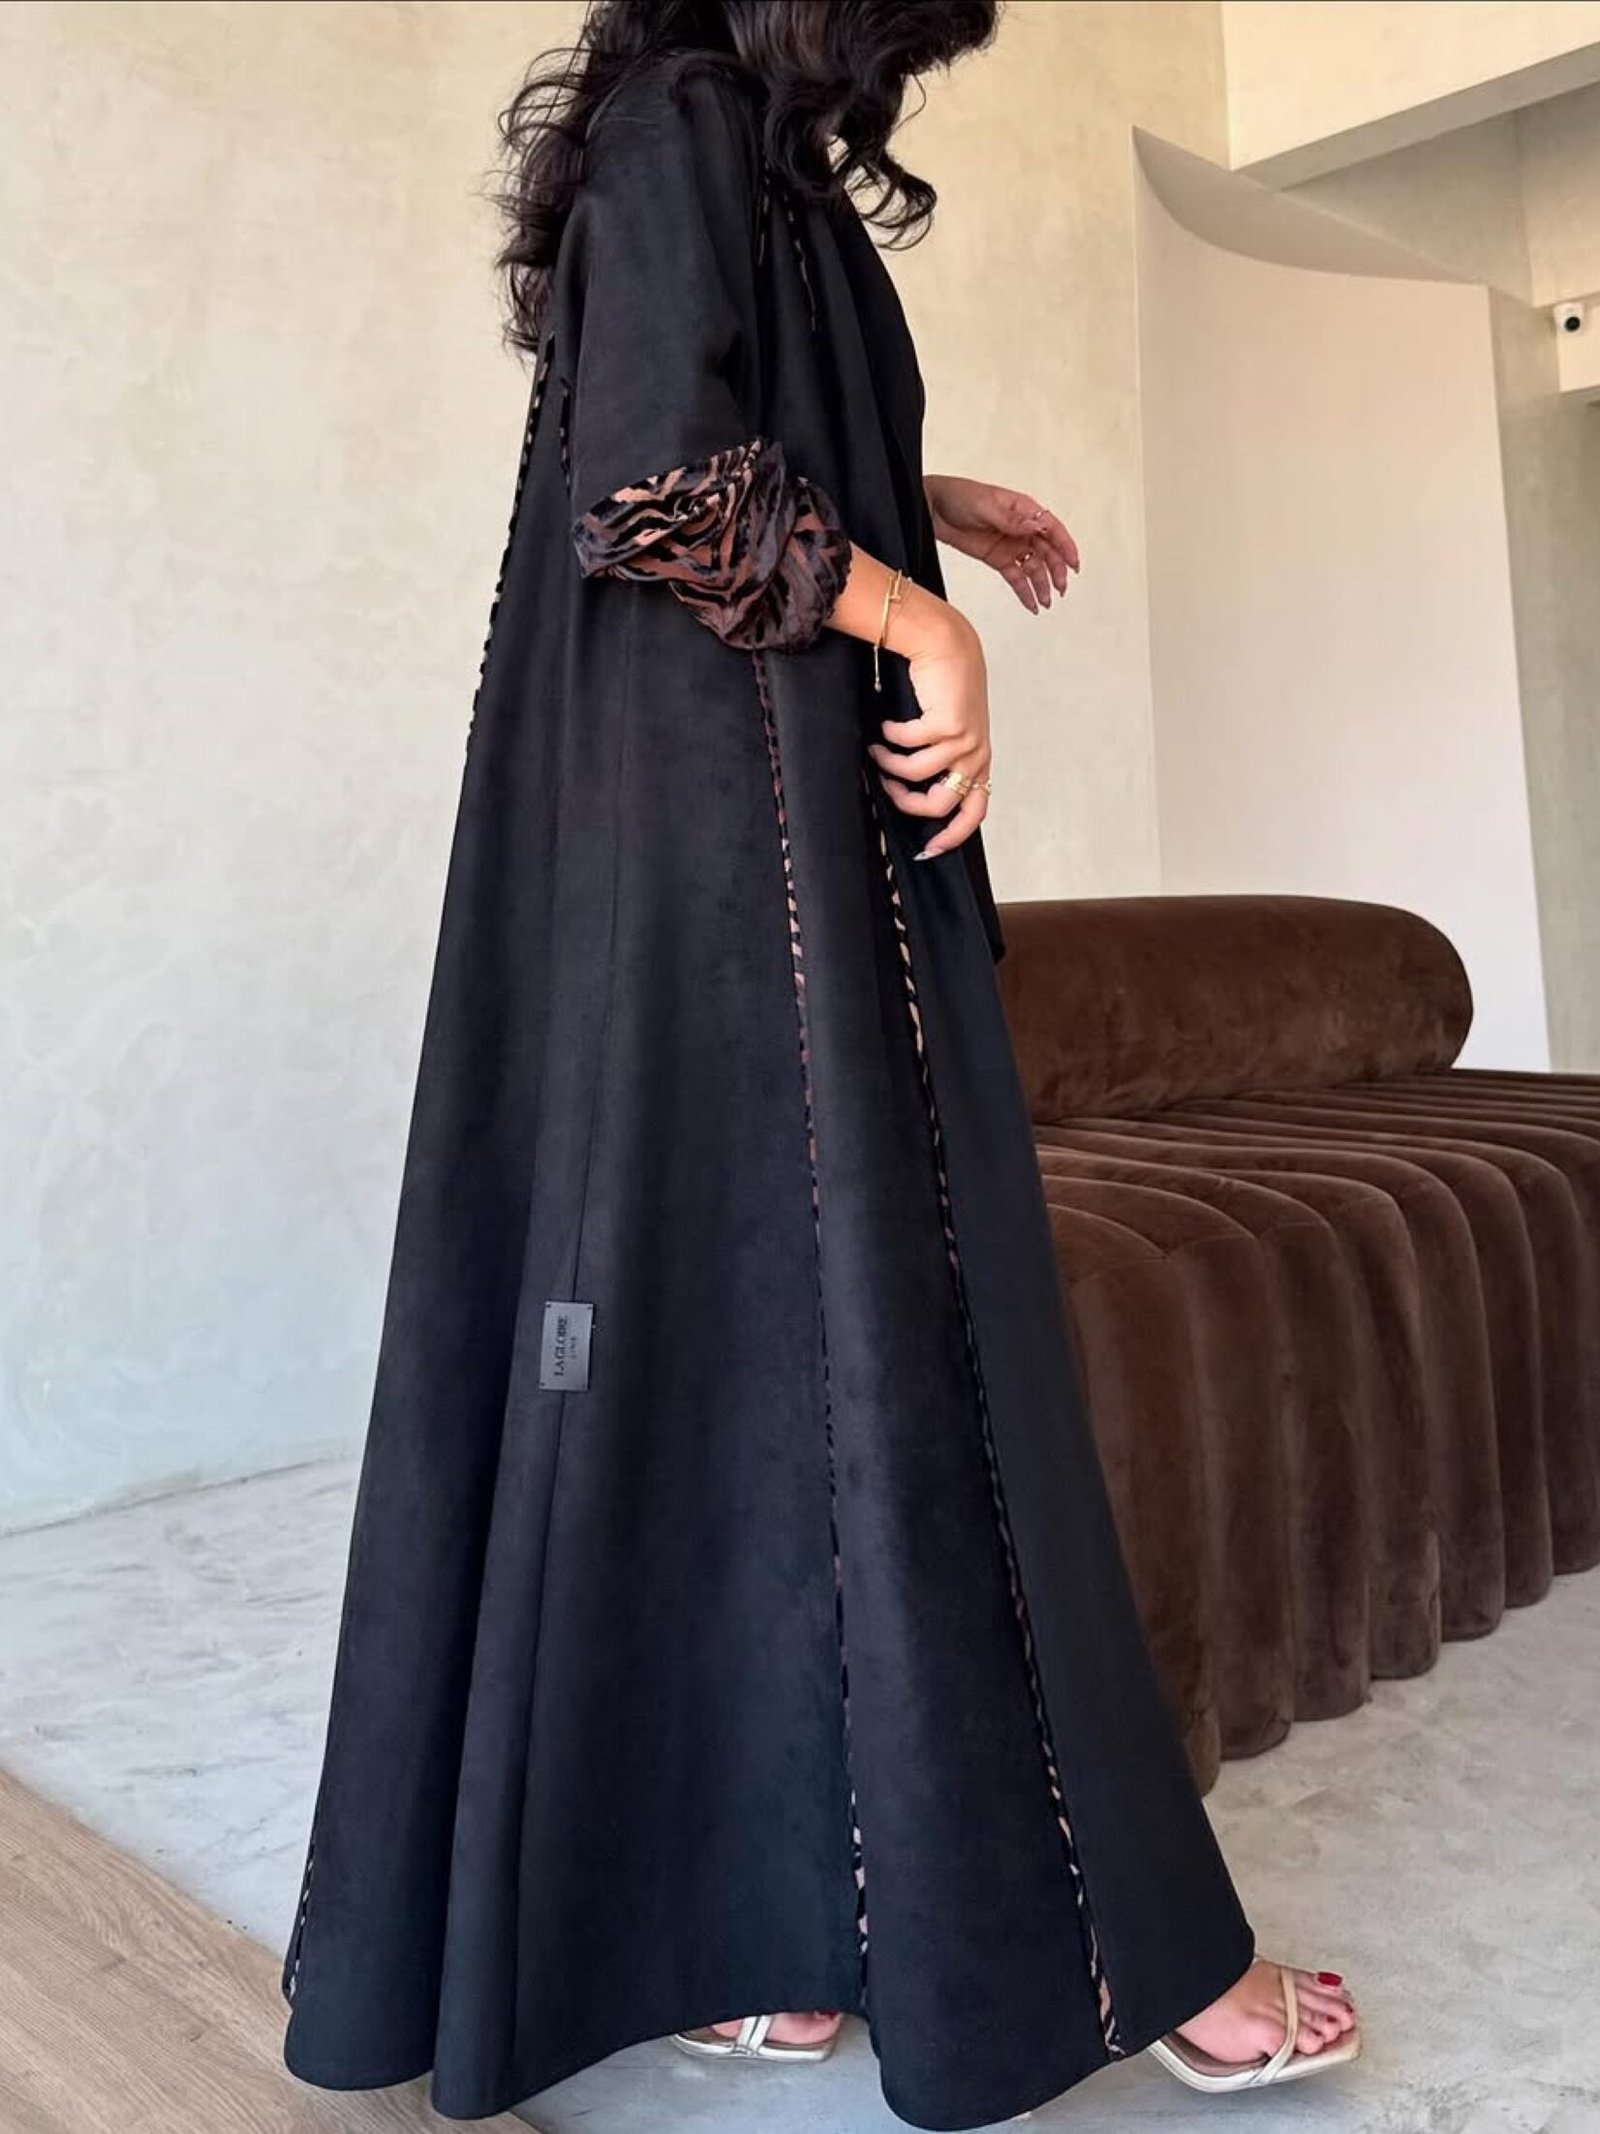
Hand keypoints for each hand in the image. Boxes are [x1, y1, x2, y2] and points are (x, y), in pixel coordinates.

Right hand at [867, 612, 990, 857]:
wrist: (948, 645)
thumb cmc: (945, 687)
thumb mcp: (949, 730)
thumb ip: (939, 760)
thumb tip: (908, 792)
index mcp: (978, 761)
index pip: (974, 812)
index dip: (952, 835)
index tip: (927, 849)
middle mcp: (976, 754)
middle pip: (940, 804)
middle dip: (906, 801)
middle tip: (886, 787)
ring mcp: (964, 740)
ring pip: (917, 774)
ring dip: (889, 764)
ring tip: (877, 750)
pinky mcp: (948, 724)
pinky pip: (907, 744)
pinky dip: (890, 736)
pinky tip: (886, 724)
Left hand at [924, 474, 1079, 613]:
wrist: (933, 510)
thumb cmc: (959, 497)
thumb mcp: (987, 505)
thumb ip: (1012, 520)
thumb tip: (1035, 526)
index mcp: (1023, 509)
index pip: (1052, 528)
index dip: (1065, 546)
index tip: (1073, 563)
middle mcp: (1021, 528)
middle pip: (1047, 551)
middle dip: (1056, 571)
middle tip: (1060, 588)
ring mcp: (1011, 544)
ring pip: (1034, 567)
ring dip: (1042, 585)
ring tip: (1046, 602)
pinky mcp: (998, 559)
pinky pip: (1016, 577)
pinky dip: (1025, 591)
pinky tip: (1032, 604)